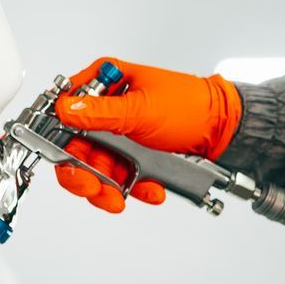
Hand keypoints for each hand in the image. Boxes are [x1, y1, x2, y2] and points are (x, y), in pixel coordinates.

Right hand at [50, 57, 242, 212]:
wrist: (226, 130)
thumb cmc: (191, 106)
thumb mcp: (141, 109)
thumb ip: (100, 112)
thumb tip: (65, 109)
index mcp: (106, 84)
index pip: (66, 112)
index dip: (58, 137)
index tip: (62, 159)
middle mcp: (110, 109)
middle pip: (77, 147)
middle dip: (83, 173)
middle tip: (92, 188)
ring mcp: (123, 135)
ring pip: (98, 168)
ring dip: (107, 187)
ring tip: (118, 198)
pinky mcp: (137, 156)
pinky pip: (124, 178)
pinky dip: (135, 188)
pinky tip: (150, 189)